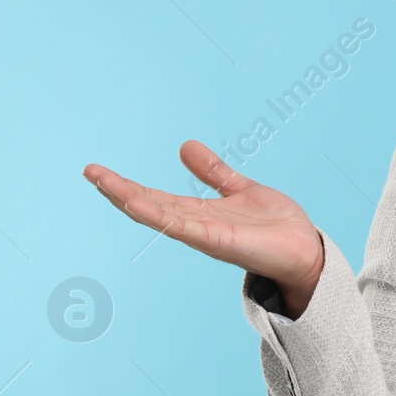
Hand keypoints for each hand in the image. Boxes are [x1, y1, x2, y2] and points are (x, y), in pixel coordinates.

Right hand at [83, 141, 324, 315]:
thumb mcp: (240, 189)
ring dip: (132, 201)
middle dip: (119, 191)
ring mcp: (205, 236)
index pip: (156, 197)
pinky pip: (184, 228)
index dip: (127, 185)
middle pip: (150, 206)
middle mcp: (196, 226)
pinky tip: (138, 204)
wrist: (306, 249)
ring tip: (105, 184)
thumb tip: (184, 145)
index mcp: (200, 214)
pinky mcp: (219, 242)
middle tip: (90, 172)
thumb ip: (213, 172)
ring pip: (160, 217)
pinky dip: (160, 216)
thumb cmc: (276, 226)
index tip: (98, 171)